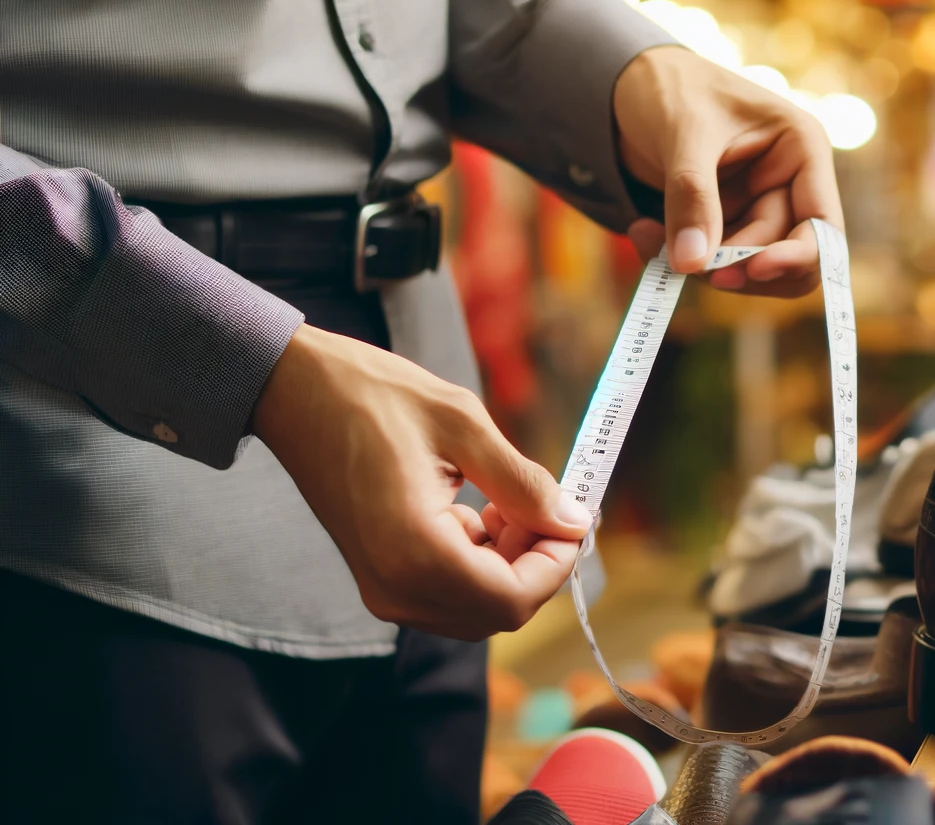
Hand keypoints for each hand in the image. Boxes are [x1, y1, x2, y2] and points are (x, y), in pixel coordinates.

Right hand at [251, 325, 590, 639]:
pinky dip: (479, 562)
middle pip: (496, 613)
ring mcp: (382, 588)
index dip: (556, 566)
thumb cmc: (374, 396)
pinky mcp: (379, 576)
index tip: (573, 519)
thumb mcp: (464, 426)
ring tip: (508, 501)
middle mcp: (394, 587)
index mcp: (414, 553)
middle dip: (535, 565)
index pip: (511, 600)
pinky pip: (447, 593)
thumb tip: (573, 521)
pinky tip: (478, 510)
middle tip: (542, 506)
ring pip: (475, 608)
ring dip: (508, 564)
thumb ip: (524, 483)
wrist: (293, 390)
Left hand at [614, 46, 843, 296]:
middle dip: (738, 265)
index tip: (752, 270)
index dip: (797, 256)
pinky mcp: (725, 222)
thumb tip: (692, 263)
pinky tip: (641, 231)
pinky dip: (678, 255)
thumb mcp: (683, 133)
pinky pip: (712, 259)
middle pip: (785, 254)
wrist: (629, 85)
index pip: (822, 224)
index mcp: (802, 149)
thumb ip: (692, 196)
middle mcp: (789, 182)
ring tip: (646, 238)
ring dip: (701, 265)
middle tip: (688, 266)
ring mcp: (757, 205)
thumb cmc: (672, 87)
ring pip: (748, 267)